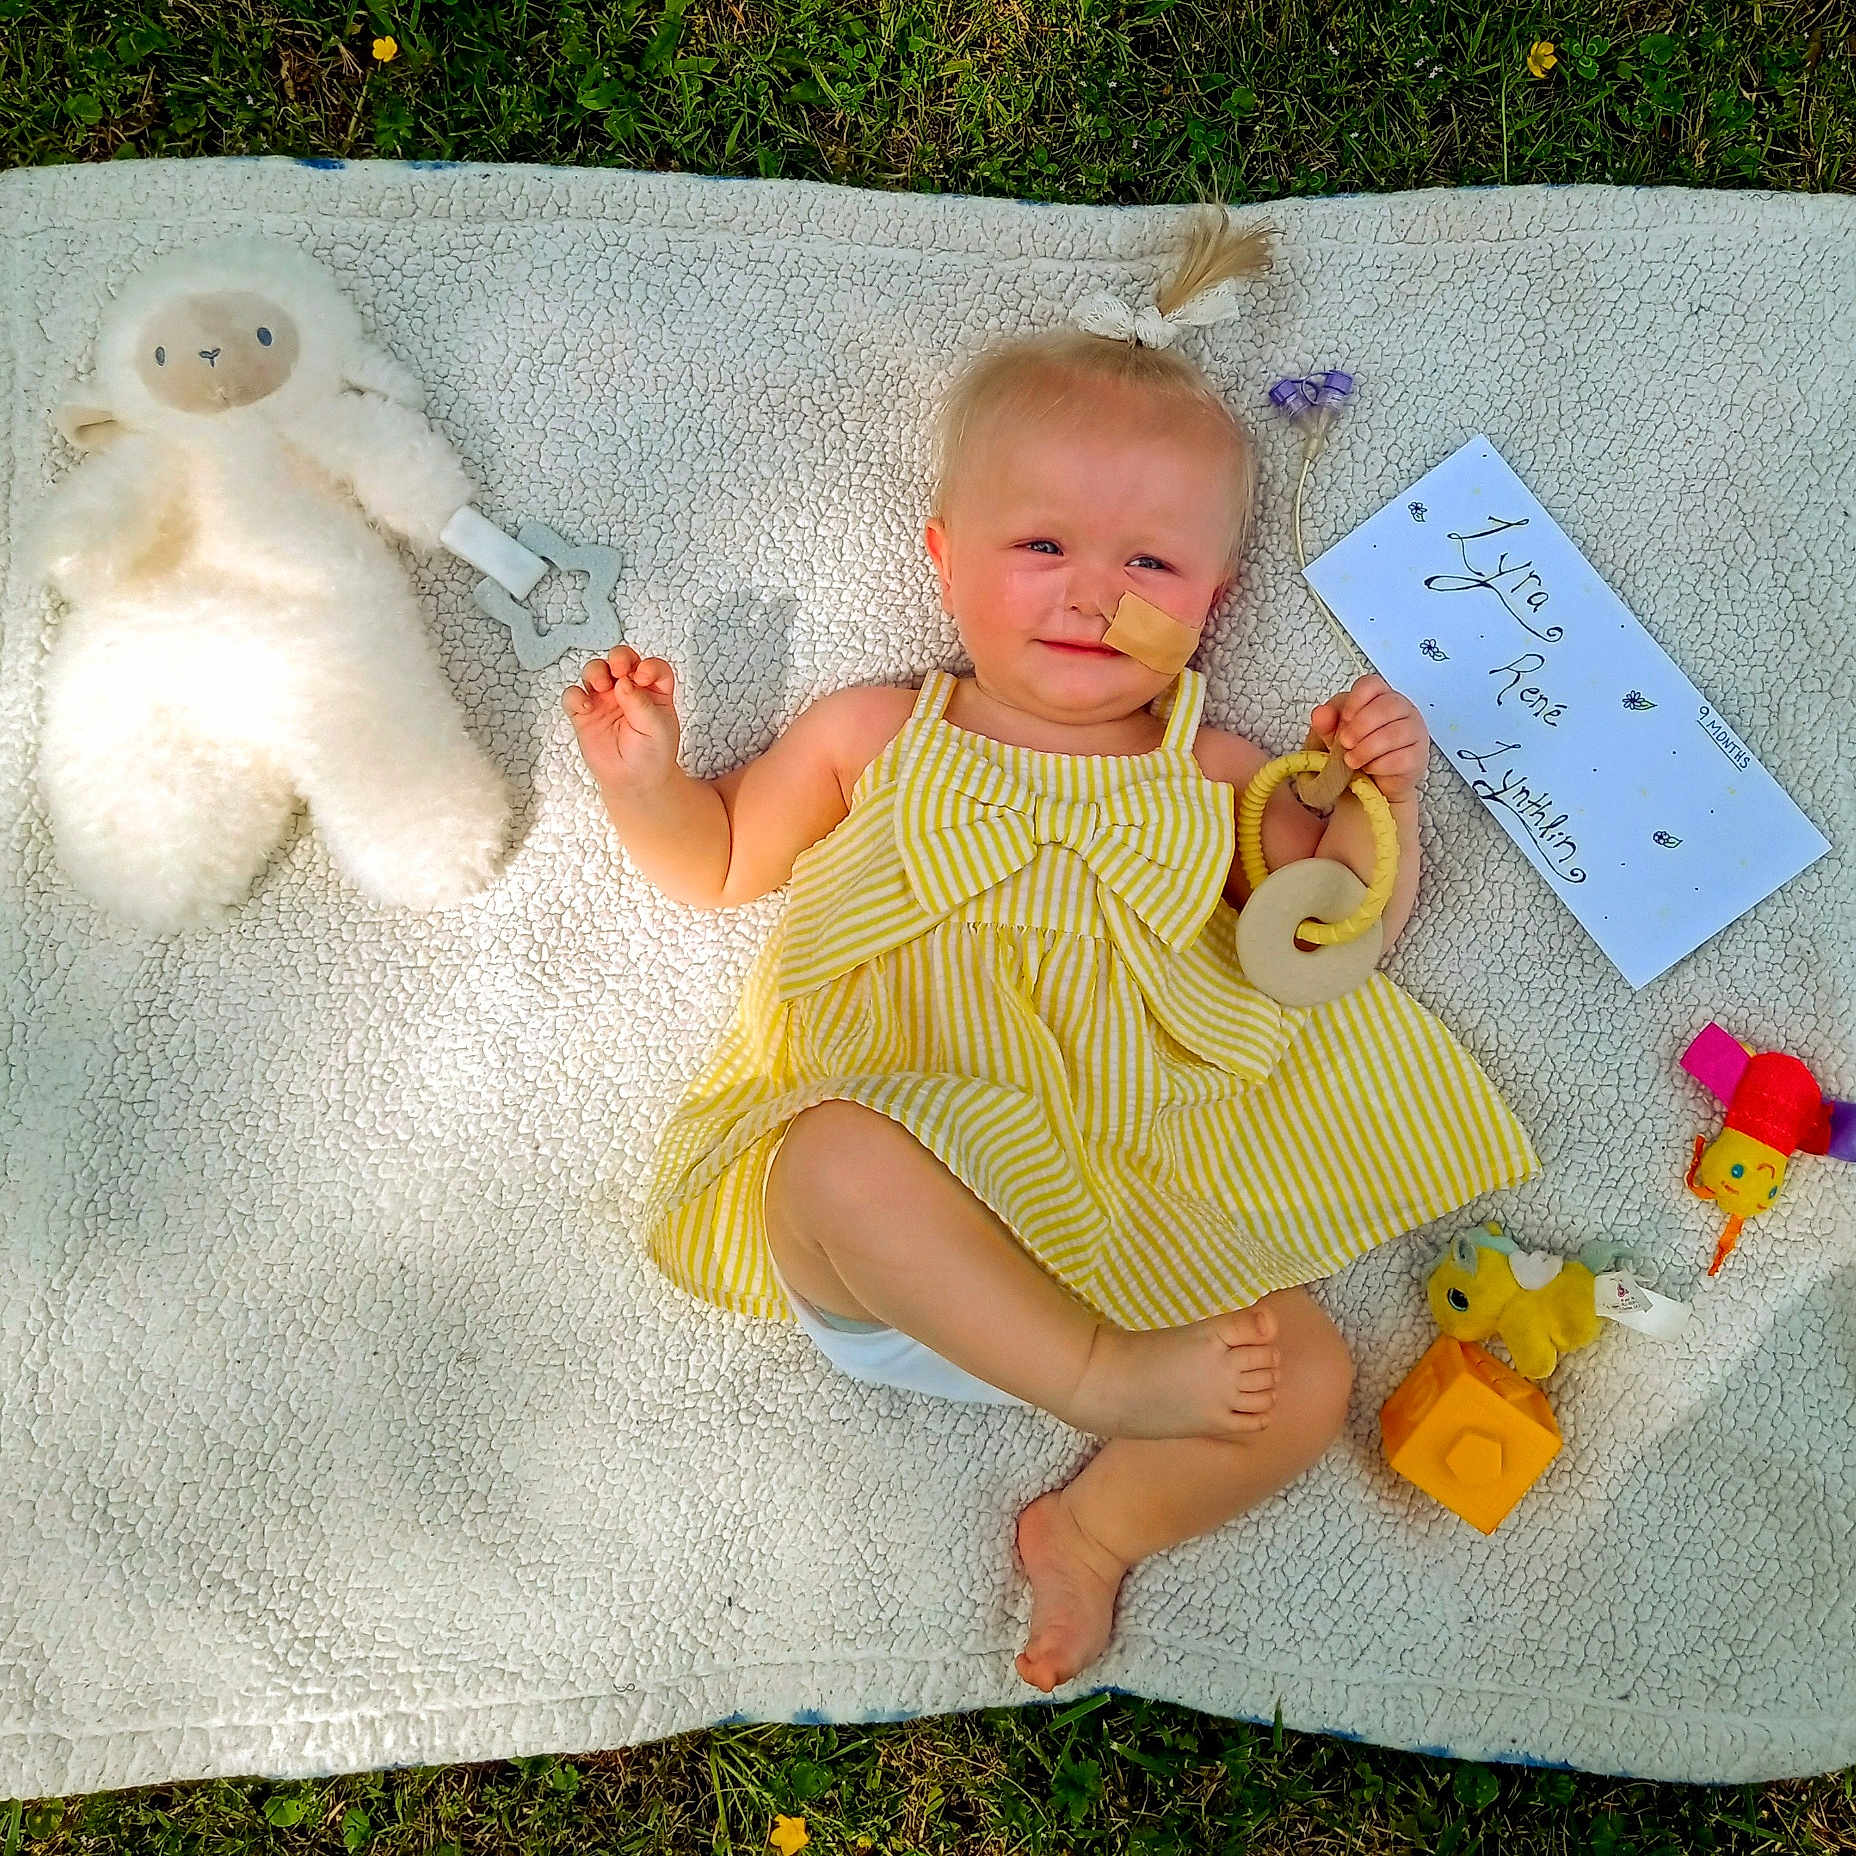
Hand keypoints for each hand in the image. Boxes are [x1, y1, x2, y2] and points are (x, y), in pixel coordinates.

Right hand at [562, 645, 681, 791]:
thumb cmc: (652, 755)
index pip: (652, 667)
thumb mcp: (657, 729)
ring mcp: (605, 700)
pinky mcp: (585, 714)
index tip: (644, 676)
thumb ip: (642, 704)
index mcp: (653, 691)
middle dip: (618, 658)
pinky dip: (574, 697)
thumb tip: (624, 682)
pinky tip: (585, 708)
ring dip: (595, 671)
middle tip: (618, 669)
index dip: (649, 666)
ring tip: (601, 686)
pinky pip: (573, 696)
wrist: (634, 781)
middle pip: (621, 660)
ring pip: (595, 671)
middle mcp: (628, 690)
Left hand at [1311, 673, 1427, 803]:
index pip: (1372, 684)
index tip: (1344, 719)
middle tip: (1345, 743)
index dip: (1356, 700)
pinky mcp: (1418, 757)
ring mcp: (1414, 732)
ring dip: (1368, 748)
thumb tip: (1320, 713)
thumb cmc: (1356, 749)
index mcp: (1380, 696)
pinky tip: (1370, 768)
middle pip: (1388, 705)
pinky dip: (1380, 765)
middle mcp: (1402, 709)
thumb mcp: (1334, 735)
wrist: (1371, 781)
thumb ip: (1325, 723)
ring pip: (1396, 732)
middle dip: (1360, 726)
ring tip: (1352, 760)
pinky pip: (1402, 758)